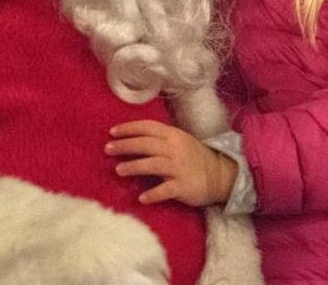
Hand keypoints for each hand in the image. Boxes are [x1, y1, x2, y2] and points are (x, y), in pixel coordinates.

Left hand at [106, 120, 237, 207]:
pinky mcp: (183, 186)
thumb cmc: (194, 157)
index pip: (148, 127)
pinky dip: (153, 194)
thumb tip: (132, 139)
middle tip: (108, 149)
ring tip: (118, 170)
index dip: (129, 128)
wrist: (220, 175)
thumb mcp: (179, 141)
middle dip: (125, 145)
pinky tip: (141, 198)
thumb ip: (159, 139)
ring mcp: (179, 168)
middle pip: (146, 145)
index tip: (112, 132)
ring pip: (153, 164)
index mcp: (173, 135)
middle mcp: (175, 149)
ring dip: (134, 167)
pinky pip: (165, 190)